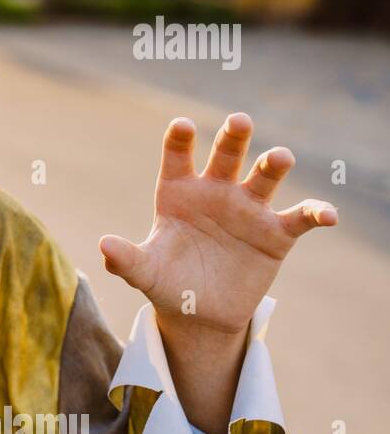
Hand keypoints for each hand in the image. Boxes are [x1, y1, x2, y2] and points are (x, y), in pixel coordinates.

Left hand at [99, 113, 336, 337]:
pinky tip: (328, 215)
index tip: (182, 125)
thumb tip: (104, 246)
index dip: (179, 140)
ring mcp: (248, 209)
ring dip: (273, 165)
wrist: (200, 312)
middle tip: (239, 121)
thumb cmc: (168, 282)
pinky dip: (316, 212)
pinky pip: (300, 217)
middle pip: (226, 156)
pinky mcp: (276, 234)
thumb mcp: (145, 273)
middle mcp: (216, 192)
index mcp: (179, 192)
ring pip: (264, 177)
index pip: (178, 158)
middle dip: (233, 138)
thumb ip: (125, 259)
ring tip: (280, 157)